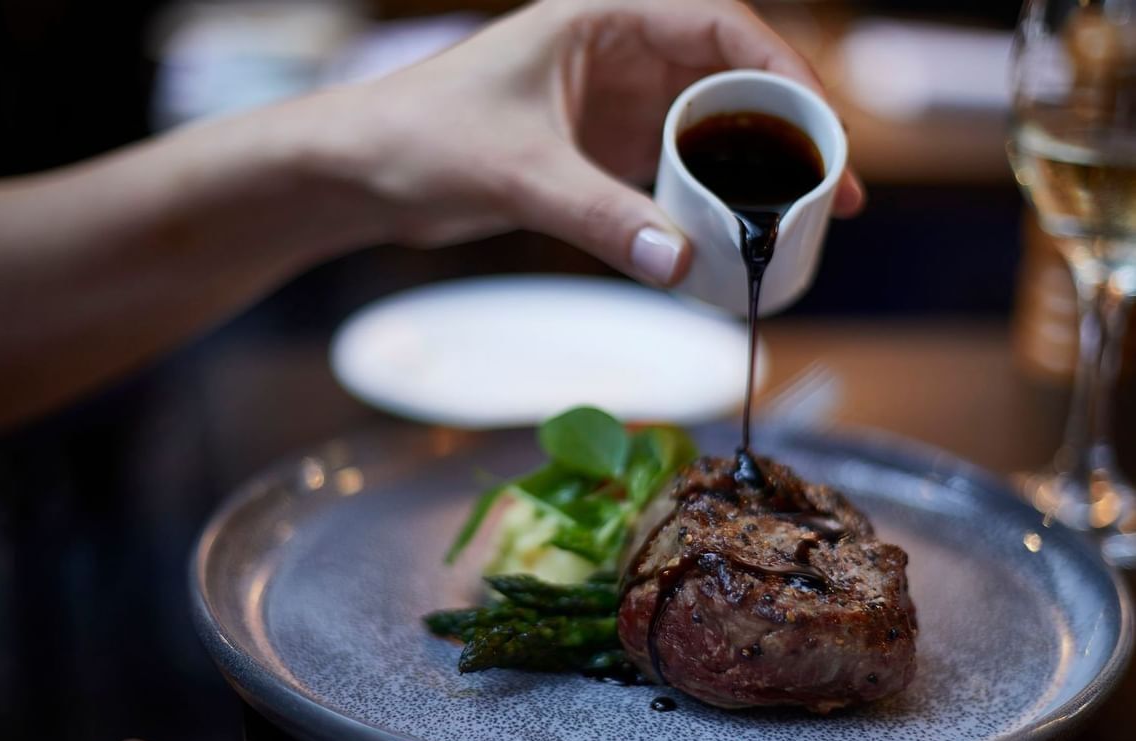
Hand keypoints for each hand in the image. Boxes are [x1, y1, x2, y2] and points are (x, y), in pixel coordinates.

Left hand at [298, 0, 864, 284]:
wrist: (363, 172)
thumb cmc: (420, 138)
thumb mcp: (516, 172)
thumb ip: (598, 216)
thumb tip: (678, 264)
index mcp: (603, 16)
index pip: (720, 27)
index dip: (784, 74)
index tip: (823, 129)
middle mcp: (619, 53)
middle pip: (731, 80)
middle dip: (785, 131)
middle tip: (830, 191)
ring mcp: (613, 104)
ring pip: (708, 128)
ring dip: (751, 171)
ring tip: (796, 220)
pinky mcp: (601, 152)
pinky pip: (673, 170)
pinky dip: (705, 200)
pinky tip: (730, 235)